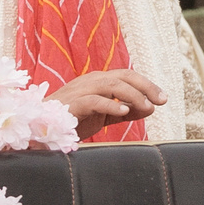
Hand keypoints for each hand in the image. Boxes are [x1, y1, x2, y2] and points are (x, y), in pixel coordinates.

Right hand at [49, 69, 167, 140]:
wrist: (40, 128)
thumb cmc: (71, 119)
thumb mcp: (103, 115)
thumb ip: (124, 111)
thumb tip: (150, 108)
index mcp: (99, 81)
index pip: (128, 76)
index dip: (147, 85)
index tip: (163, 99)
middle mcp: (91, 81)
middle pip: (124, 76)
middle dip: (146, 86)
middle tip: (162, 100)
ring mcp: (80, 90)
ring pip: (112, 85)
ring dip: (133, 95)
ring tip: (147, 107)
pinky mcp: (72, 104)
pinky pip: (94, 100)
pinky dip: (111, 105)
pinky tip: (124, 113)